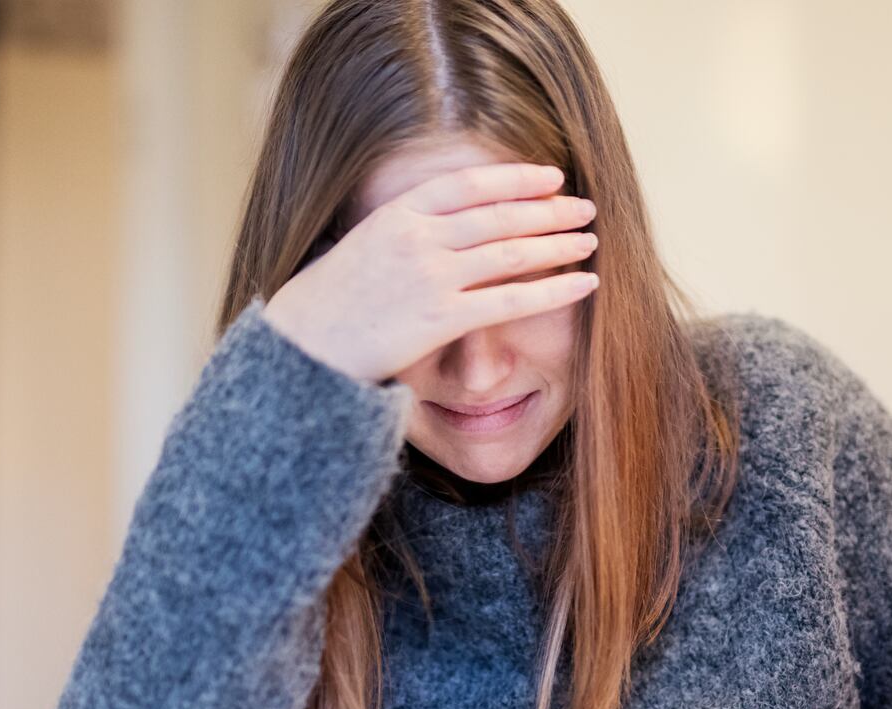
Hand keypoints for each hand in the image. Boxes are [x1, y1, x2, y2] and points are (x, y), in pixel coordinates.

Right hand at [260, 162, 599, 383]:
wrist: (302, 349)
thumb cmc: (326, 304)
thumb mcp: (359, 246)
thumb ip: (401, 232)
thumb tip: (438, 226)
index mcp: (396, 215)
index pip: (467, 184)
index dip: (514, 176)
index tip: (549, 175)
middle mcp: (417, 238)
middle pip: (499, 214)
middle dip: (549, 208)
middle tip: (584, 206)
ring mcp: (431, 277)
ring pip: (511, 251)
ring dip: (558, 242)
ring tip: (590, 239)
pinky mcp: (441, 319)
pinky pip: (511, 300)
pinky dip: (554, 288)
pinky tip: (585, 283)